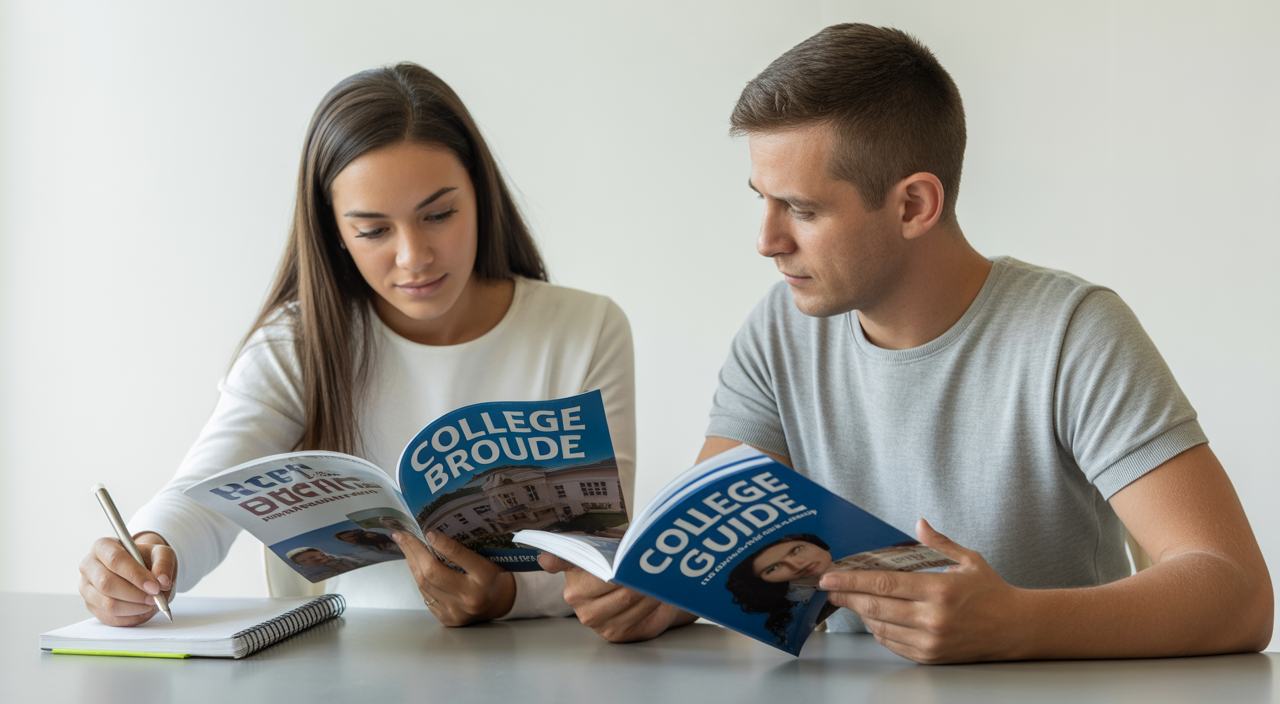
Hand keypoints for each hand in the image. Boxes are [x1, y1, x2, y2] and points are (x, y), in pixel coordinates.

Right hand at [78, 532, 176, 625]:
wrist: (140, 570)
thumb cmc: (147, 559)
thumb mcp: (161, 553)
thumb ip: (164, 563)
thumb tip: (162, 582)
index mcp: (102, 546)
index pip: (115, 560)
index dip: (135, 575)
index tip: (155, 587)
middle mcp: (89, 566)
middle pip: (107, 584)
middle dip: (135, 595)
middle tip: (155, 598)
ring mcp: (86, 588)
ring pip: (107, 604)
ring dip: (134, 608)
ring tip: (151, 603)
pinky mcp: (91, 605)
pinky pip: (109, 617)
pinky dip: (130, 617)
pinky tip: (143, 610)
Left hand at [393, 530, 515, 625]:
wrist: (501, 604)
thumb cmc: (493, 577)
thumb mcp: (486, 558)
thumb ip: (461, 550)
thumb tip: (431, 535)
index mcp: (485, 578)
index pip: (459, 556)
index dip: (441, 543)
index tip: (427, 531)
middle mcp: (470, 597)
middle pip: (432, 573)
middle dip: (413, 551)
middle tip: (402, 535)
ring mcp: (456, 611)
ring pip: (424, 584)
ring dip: (411, 562)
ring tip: (405, 545)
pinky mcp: (446, 618)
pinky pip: (425, 595)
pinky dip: (418, 577)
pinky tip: (414, 564)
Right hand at [538, 553, 696, 641]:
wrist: (645, 597)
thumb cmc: (626, 570)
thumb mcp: (615, 548)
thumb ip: (603, 542)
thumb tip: (603, 541)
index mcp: (572, 569)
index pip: (557, 561)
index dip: (553, 560)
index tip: (548, 558)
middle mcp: (575, 596)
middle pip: (607, 580)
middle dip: (631, 572)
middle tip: (647, 564)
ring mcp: (591, 617)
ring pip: (626, 597)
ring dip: (645, 586)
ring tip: (655, 577)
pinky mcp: (612, 632)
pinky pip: (637, 613)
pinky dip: (650, 601)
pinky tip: (654, 594)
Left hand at [820, 519, 1024, 663]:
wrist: (1016, 629)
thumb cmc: (991, 592)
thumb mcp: (968, 560)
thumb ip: (938, 542)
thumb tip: (918, 523)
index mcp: (939, 590)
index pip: (883, 584)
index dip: (852, 580)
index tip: (831, 577)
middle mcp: (932, 618)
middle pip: (875, 608)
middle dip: (847, 597)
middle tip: (829, 589)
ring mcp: (930, 641)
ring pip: (880, 627)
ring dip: (861, 613)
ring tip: (851, 600)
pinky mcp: (930, 656)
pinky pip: (893, 644)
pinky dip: (878, 631)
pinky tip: (875, 618)